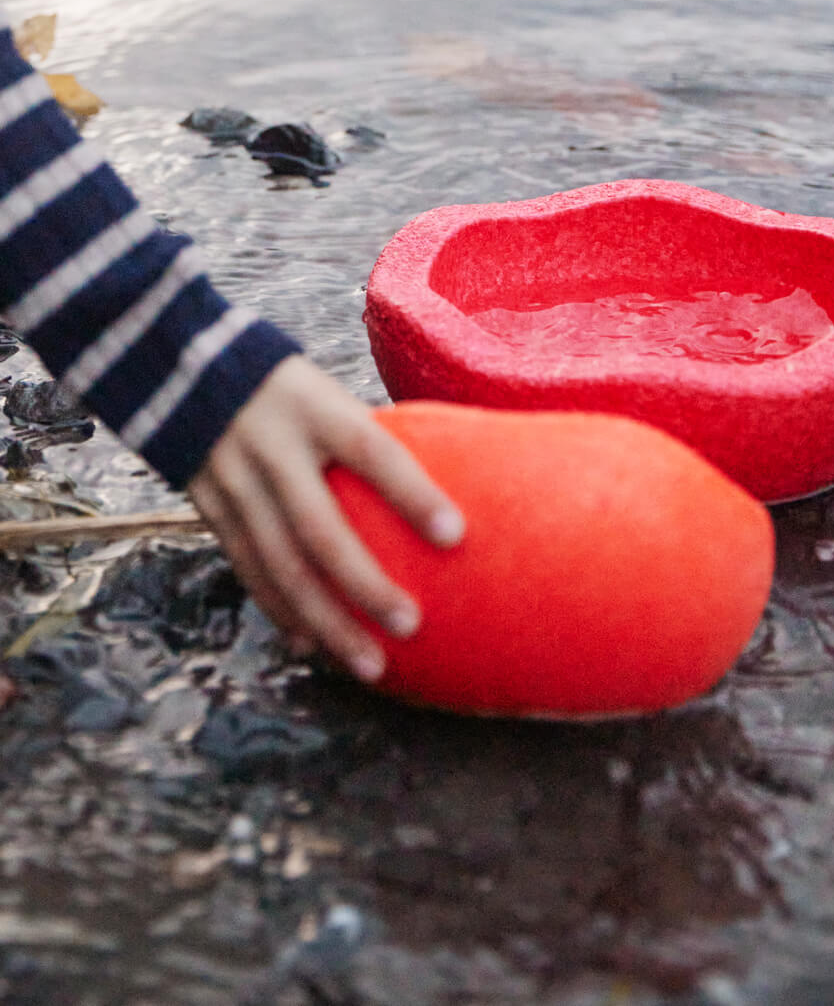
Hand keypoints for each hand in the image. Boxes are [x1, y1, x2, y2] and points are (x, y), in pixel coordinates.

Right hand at [188, 356, 465, 682]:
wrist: (181, 366)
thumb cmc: (287, 387)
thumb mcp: (326, 392)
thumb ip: (365, 435)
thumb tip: (440, 478)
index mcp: (315, 408)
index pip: (372, 450)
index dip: (413, 492)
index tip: (457, 534)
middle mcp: (272, 446)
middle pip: (320, 528)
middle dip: (365, 585)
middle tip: (411, 626)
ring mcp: (234, 480)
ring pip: (281, 564)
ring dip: (326, 621)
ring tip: (369, 663)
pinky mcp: (209, 506)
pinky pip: (248, 568)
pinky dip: (280, 611)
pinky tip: (312, 645)